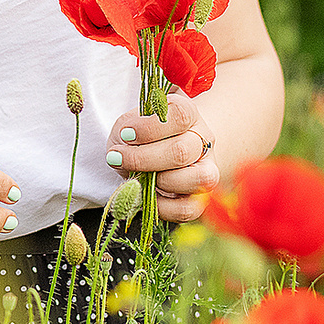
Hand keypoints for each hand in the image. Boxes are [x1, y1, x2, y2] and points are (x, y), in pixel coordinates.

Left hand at [105, 105, 217, 222]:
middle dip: (143, 158)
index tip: (125, 134)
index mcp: (189, 114)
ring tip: (136, 178)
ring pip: (199, 179)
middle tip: (117, 157)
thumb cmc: (140, 135)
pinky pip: (188, 209)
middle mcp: (203, 141)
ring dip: (159, 181)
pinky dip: (162, 207)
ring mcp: (207, 170)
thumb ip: (128, 131)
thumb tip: (124, 149)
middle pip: (183, 151)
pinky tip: (144, 195)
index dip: (149, 127)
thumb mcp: (130, 124)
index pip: (180, 116)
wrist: (157, 152)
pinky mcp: (199, 199)